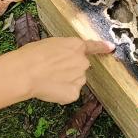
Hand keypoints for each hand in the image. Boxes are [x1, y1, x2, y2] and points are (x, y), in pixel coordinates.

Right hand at [0, 37, 114, 104]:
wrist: (26, 72)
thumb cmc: (32, 55)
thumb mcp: (50, 44)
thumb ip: (63, 50)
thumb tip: (63, 58)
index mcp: (76, 45)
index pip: (93, 46)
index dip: (103, 47)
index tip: (111, 47)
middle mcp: (82, 62)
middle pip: (81, 66)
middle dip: (71, 68)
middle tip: (52, 70)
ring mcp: (80, 78)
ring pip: (76, 80)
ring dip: (67, 81)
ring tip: (48, 79)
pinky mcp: (74, 93)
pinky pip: (70, 93)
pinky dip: (62, 93)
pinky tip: (50, 88)